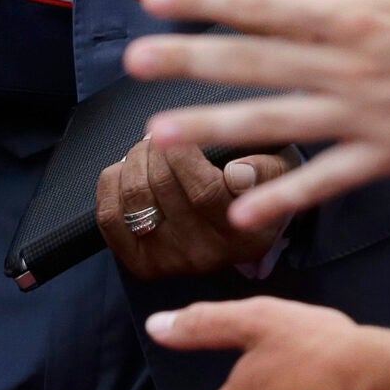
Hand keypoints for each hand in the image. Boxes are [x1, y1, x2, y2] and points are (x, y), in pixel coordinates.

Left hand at [98, 137, 292, 280]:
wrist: (241, 223)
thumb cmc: (258, 185)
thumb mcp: (280, 171)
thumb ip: (264, 168)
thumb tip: (237, 172)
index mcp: (242, 234)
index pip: (203, 190)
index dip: (182, 150)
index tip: (182, 126)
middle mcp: (206, 255)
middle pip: (162, 188)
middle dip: (155, 147)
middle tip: (161, 133)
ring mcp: (170, 262)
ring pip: (135, 199)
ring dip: (133, 160)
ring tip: (148, 148)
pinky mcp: (141, 263)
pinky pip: (109, 217)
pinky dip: (112, 183)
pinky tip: (127, 170)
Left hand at [125, 0, 389, 231]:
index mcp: (356, 8)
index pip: (263, 3)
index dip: (203, 0)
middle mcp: (353, 65)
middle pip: (254, 63)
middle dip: (188, 63)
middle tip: (130, 64)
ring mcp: (371, 115)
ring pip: (277, 125)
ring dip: (215, 130)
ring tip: (160, 135)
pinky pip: (329, 178)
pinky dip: (285, 192)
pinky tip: (242, 208)